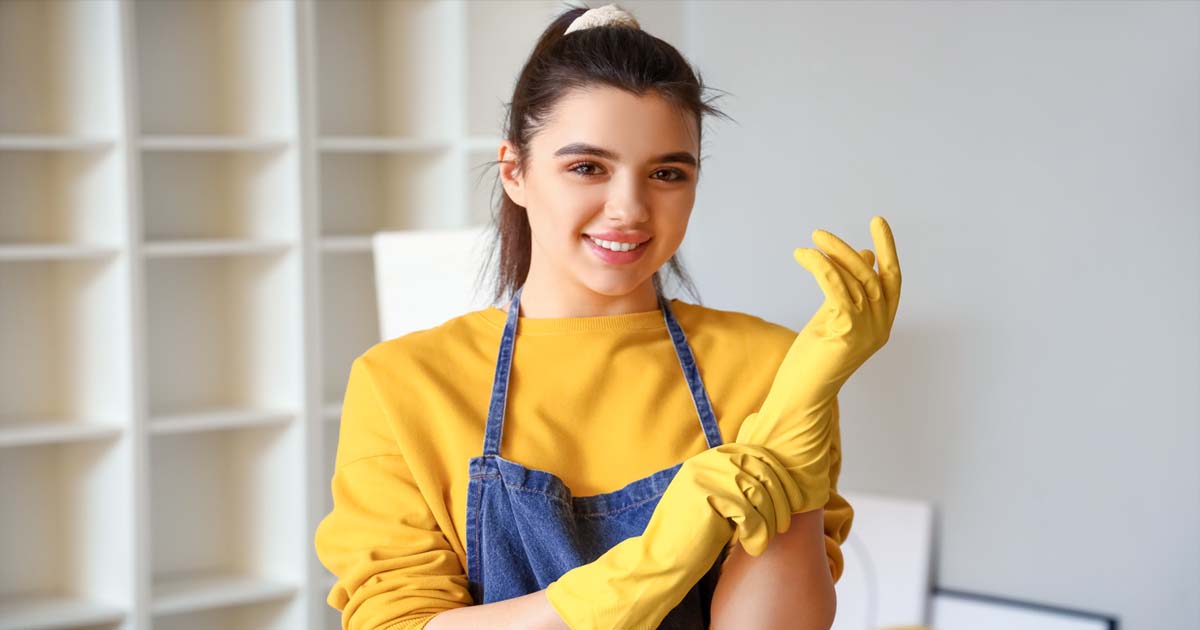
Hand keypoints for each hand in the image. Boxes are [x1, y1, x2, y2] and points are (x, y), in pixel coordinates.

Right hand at [545, 442, 801, 629]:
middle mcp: (709, 461)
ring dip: (771, 520)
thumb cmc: (692, 536)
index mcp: (712, 457)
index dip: (782, 478)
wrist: (660, 559)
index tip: (794, 502)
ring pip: (760, 493)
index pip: (760, 455)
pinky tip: (752, 548)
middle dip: (782, 500)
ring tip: (765, 539)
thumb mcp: (716, 501)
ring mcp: (706, 476)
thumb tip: (778, 480)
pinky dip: (758, 534)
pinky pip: (750, 513)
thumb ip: (738, 484)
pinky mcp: (706, 497)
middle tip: (784, 525)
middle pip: (764, 471)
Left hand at [736, 215, 901, 510]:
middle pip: (873, 276)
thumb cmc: (813, 359)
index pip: (892, 280)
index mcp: (881, 324)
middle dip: (850, 250)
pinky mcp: (846, 333)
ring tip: (809, 241)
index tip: (878, 221)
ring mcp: (867, 332)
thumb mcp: (835, 316)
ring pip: (857, 280)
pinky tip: (804, 256)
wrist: (800, 396)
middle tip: (821, 233)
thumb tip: (862, 254)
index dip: (887, 249)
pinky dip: (822, 267)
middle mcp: (880, 328)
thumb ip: (850, 288)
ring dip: (832, 255)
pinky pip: (838, 288)